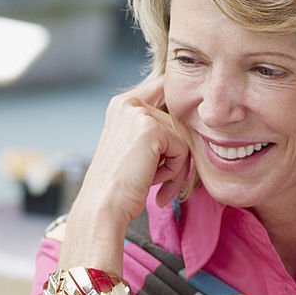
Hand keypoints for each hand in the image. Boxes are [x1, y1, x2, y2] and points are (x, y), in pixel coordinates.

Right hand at [77, 75, 191, 229]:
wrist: (104, 206)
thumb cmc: (120, 185)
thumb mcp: (134, 148)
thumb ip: (155, 129)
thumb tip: (192, 121)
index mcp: (122, 104)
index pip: (163, 88)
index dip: (177, 109)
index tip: (176, 127)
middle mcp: (128, 102)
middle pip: (178, 121)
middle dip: (175, 154)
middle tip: (159, 181)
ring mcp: (139, 113)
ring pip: (182, 137)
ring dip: (175, 166)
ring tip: (154, 183)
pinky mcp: (151, 130)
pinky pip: (183, 149)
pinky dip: (174, 171)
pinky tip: (152, 181)